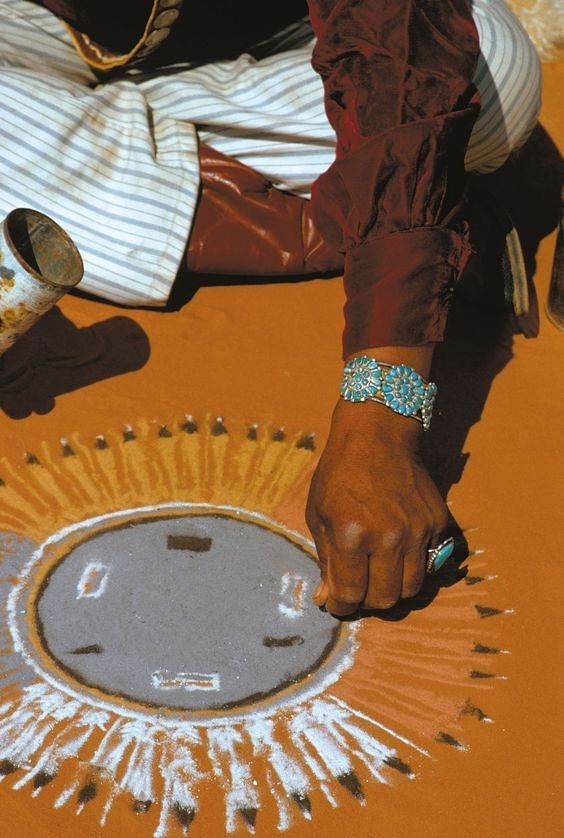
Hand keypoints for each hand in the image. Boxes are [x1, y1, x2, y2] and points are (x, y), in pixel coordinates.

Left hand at [306, 398, 447, 615]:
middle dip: (368, 601)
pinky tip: (398, 548)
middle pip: (386, 599)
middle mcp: (388, 537)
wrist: (377, 434)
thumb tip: (329, 599)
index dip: (342, 606)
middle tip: (359, 587)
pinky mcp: (437, 522)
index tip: (338, 603)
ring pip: (412, 588)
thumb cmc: (339, 473)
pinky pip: (430, 562)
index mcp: (352, 535)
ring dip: (393, 588)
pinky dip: (413, 564)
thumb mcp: (318, 514)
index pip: (352, 595)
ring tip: (379, 573)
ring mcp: (418, 530)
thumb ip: (326, 560)